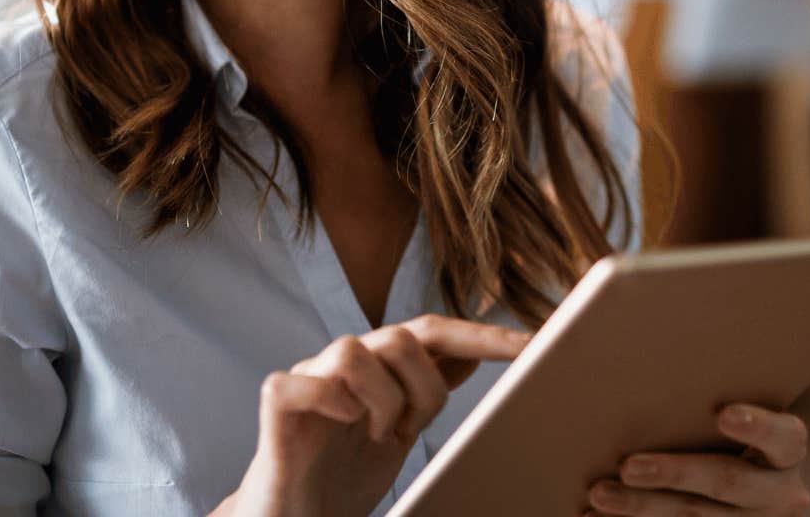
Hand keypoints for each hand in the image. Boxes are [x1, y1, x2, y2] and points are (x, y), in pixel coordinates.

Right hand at [215, 315, 529, 516]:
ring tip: (374, 436)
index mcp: (377, 368)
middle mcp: (342, 363)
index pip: (433, 333)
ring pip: (352, 351)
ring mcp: (308, 378)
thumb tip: (471, 355)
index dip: (482, 335)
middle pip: (399, 336)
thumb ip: (425, 391)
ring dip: (379, 401)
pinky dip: (330, 401)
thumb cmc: (340, 476)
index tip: (533, 345)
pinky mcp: (277, 403)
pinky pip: (305, 382)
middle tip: (409, 431)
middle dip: (423, 389)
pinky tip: (341, 424)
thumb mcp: (398, 433)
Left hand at [584, 404, 809, 515]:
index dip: (758, 426)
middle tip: (629, 466)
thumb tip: (648, 367)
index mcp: (787, 453)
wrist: (747, 492)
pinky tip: (596, 516)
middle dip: (674, 473)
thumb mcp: (740, 421)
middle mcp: (779, 495)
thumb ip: (709, 403)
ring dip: (641, 507)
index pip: (784, 437)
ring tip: (599, 493)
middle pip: (726, 481)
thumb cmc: (726, 435)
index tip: (723, 413)